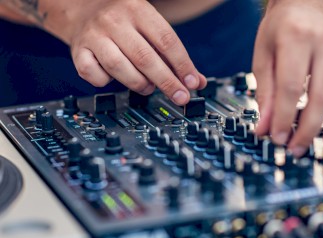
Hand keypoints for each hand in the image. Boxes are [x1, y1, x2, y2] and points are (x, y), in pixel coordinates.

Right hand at [45, 0, 206, 104]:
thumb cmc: (125, 24)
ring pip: (120, 67)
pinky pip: (94, 75)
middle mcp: (114, 20)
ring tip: (148, 87)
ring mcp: (94, 35)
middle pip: (145, 57)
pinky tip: (114, 79)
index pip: (166, 40)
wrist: (82, 10)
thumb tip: (197, 82)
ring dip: (139, 84)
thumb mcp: (151, 28)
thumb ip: (174, 55)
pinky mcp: (78, 51)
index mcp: (138, 9)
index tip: (192, 84)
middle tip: (180, 97)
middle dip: (167, 82)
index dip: (182, 65)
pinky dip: (106, 83)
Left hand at [253, 0, 322, 156]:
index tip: (277, 138)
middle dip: (309, 129)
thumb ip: (265, 93)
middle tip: (298, 148)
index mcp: (297, 40)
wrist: (304, 3)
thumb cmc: (281, 28)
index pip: (291, 88)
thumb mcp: (263, 57)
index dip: (284, 119)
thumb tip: (265, 128)